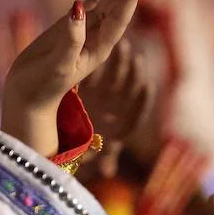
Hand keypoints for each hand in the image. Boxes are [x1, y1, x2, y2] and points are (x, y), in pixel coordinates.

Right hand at [2, 0, 151, 155]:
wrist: (29, 95)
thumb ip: (71, 39)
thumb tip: (80, 7)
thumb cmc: (43, 85)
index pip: (119, 18)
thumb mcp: (59, 65)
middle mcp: (98, 37)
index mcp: (99, 47)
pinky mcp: (71, 29)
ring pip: (109, 0)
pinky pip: (92, 6)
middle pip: (121, 3)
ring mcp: (86, 32)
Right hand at [82, 41, 150, 178]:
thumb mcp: (93, 162)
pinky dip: (99, 62)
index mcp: (121, 129)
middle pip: (128, 89)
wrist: (66, 149)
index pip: (136, 112)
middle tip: (134, 55)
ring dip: (120, 61)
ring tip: (122, 43)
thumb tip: (108, 171)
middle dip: (132, 72)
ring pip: (116, 77)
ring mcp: (105, 98)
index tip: (147, 85)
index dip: (142, 99)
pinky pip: (97, 73)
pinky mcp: (89, 90)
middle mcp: (116, 112)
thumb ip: (102, 162)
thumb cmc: (84, 159)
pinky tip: (99, 46)